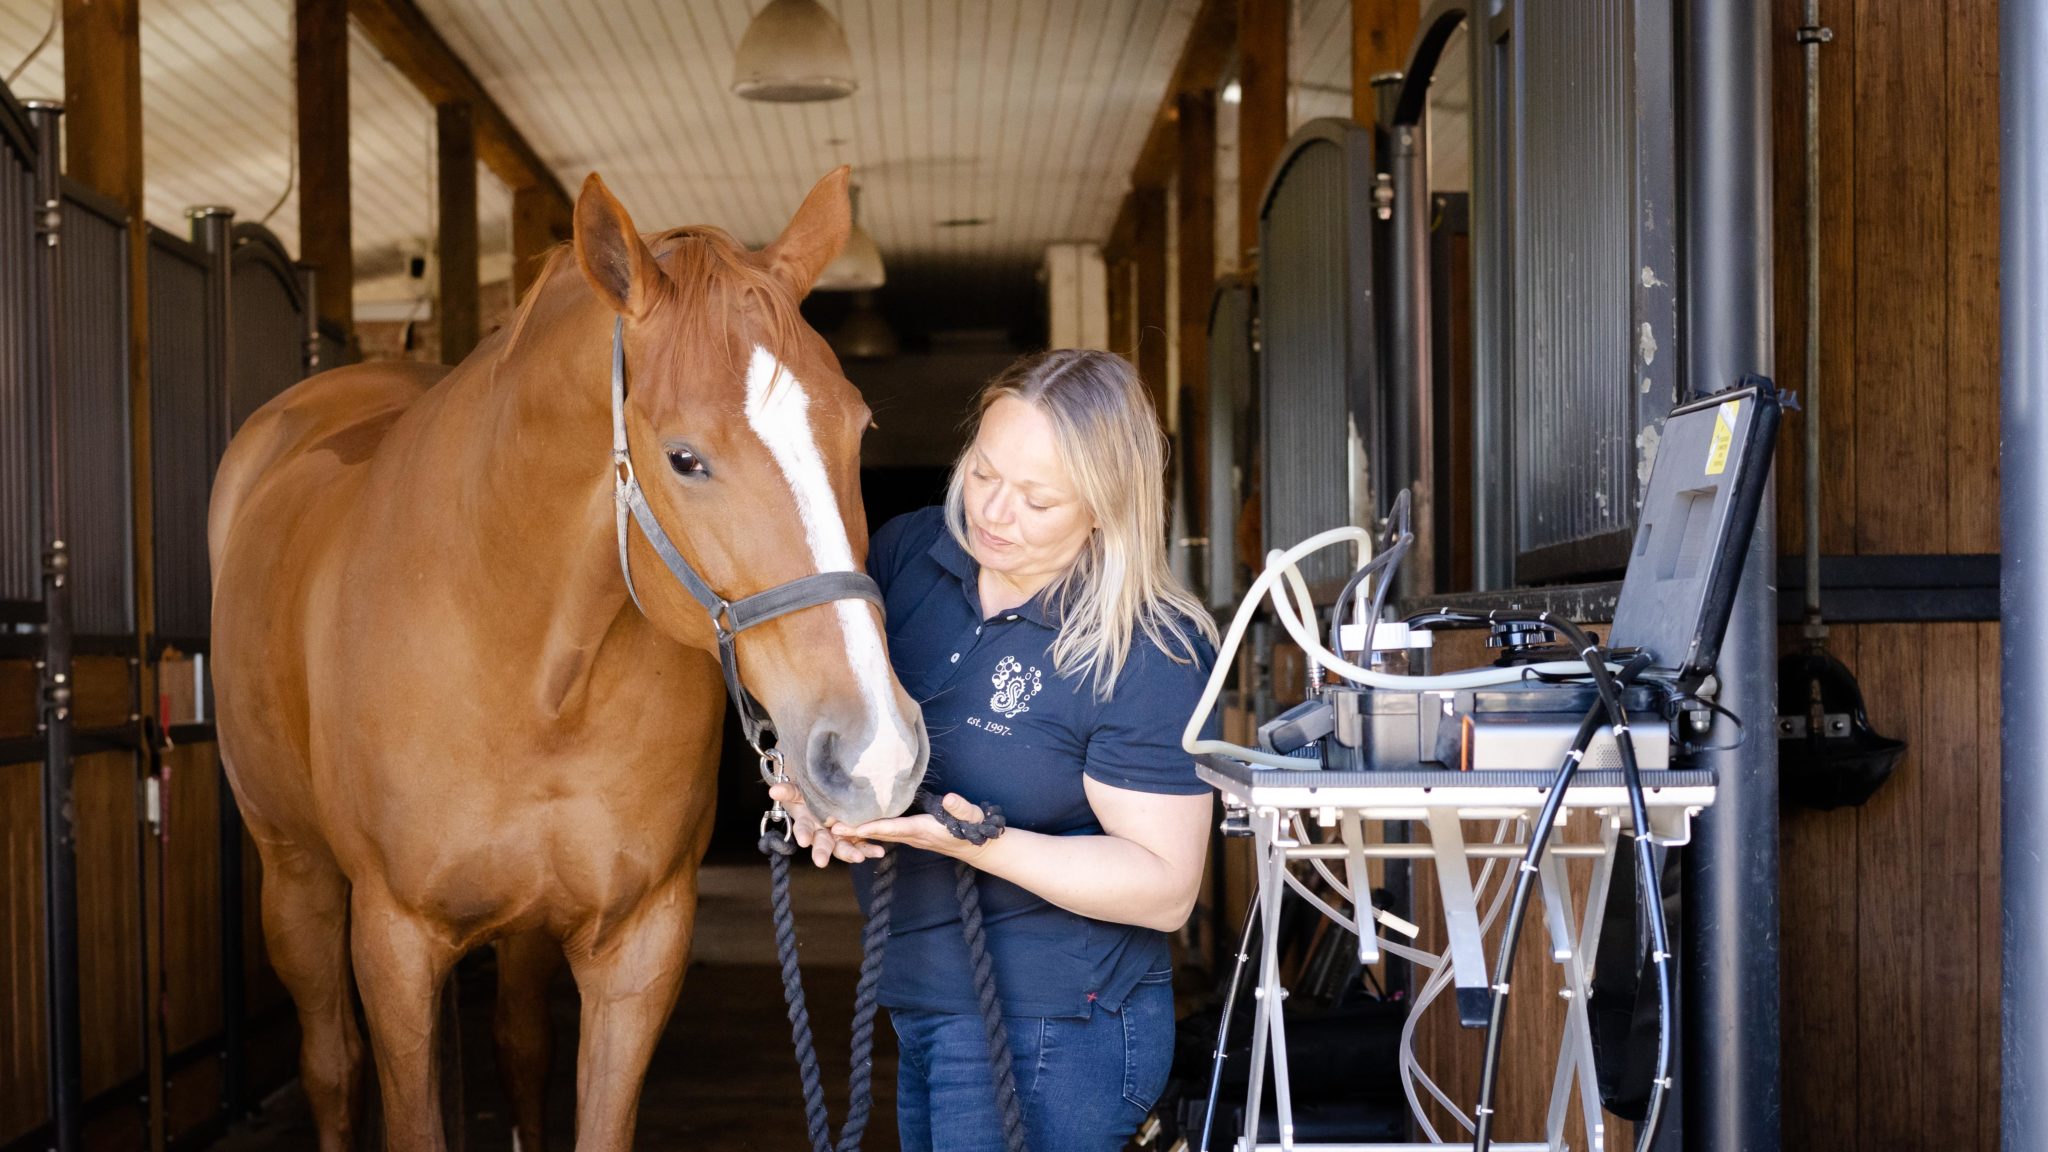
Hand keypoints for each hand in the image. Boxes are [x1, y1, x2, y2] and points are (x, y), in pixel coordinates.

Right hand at [767, 782, 884, 867]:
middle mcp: (821, 834)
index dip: (802, 834)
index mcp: (807, 823)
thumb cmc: (809, 794)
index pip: (802, 829)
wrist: (827, 794)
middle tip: (821, 862)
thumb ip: (787, 791)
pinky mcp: (854, 837)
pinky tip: (879, 851)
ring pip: (842, 848)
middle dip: (822, 852)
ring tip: (860, 857)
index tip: (802, 841)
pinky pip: (861, 844)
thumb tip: (773, 790)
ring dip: (851, 853)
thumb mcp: (797, 791)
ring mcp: (838, 838)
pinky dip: (869, 849)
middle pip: (822, 844)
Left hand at [844, 793, 991, 860]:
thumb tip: (949, 799)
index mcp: (924, 829)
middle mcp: (913, 836)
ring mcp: (910, 837)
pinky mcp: (910, 835)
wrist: (978, 847)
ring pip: (879, 835)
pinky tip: (853, 828)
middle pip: (879, 834)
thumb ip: (961, 808)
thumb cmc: (975, 829)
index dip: (873, 827)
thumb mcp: (973, 816)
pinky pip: (885, 834)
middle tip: (828, 828)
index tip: (851, 827)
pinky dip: (868, 832)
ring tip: (831, 827)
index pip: (894, 828)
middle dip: (854, 832)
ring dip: (856, 833)